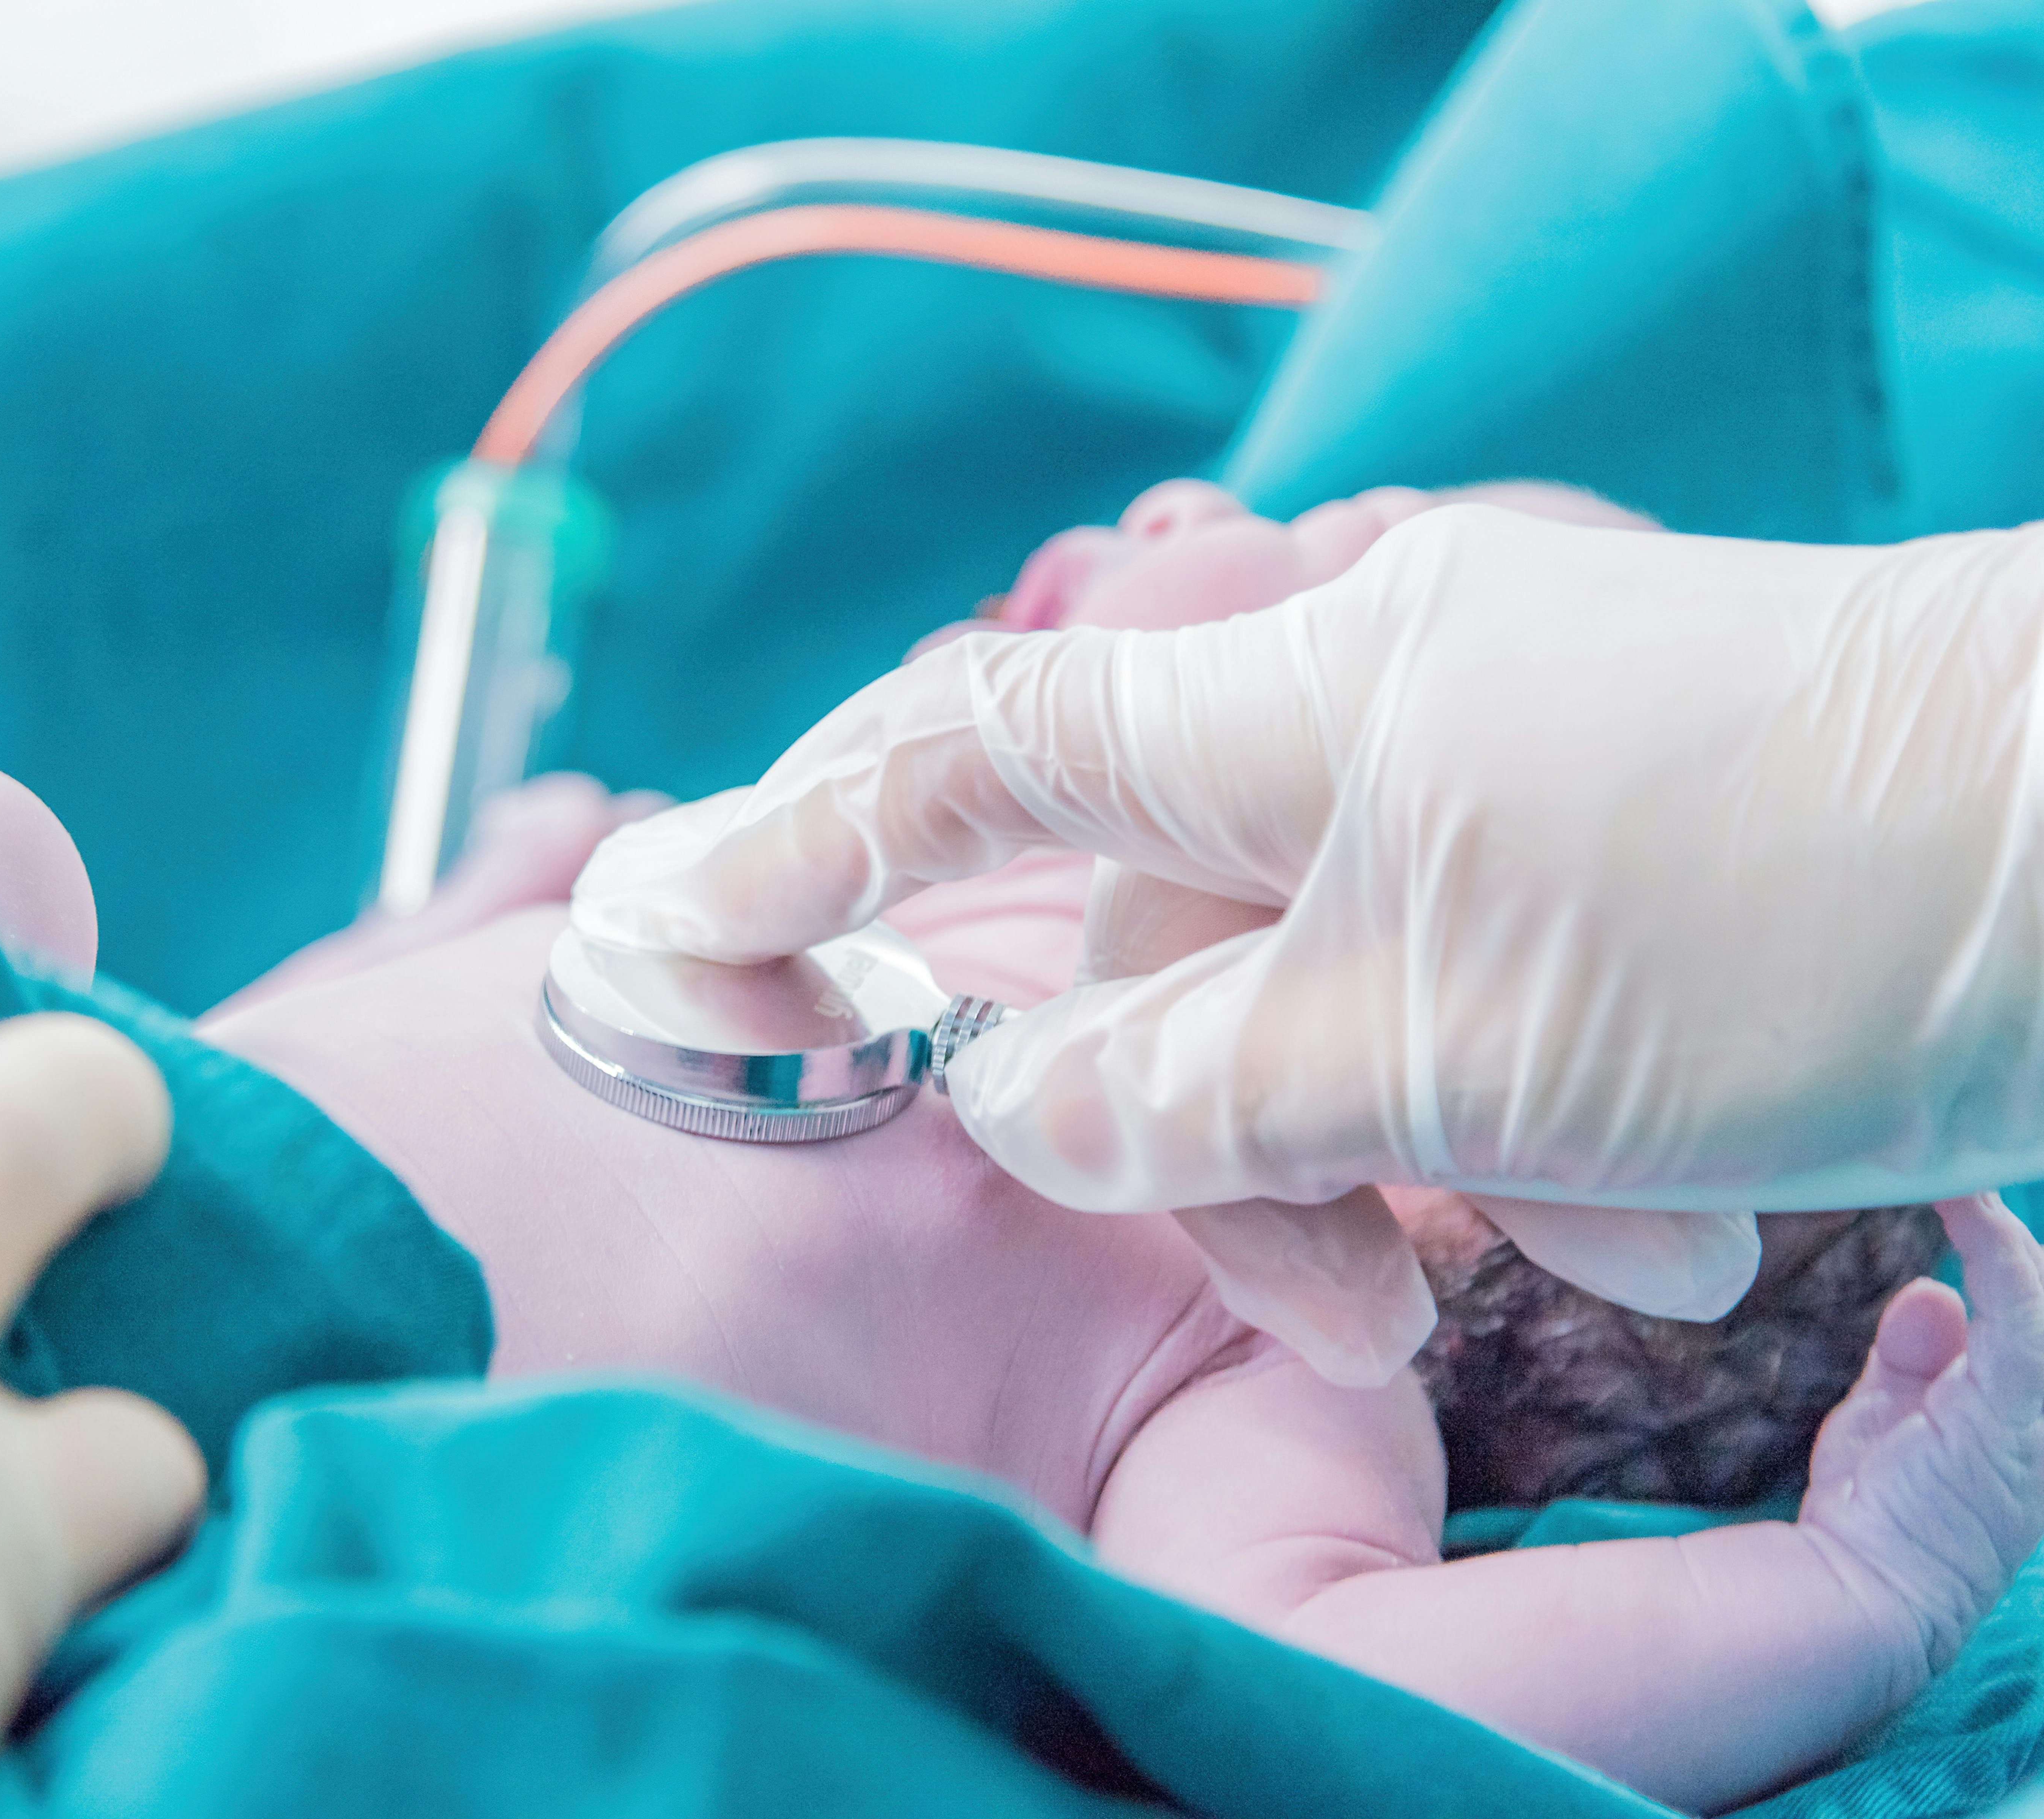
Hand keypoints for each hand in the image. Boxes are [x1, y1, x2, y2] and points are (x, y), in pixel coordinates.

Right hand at [575, 506, 2043, 1218]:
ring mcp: (1472, 761)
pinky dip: (1512, 1108)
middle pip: (1169, 933)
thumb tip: (1029, 1108)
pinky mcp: (1575, 830)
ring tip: (1632, 1255)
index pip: (979, 748)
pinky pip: (1452, 980)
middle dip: (1247, 1140)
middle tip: (1374, 1313)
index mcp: (1284, 708)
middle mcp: (1353, 707)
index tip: (676, 914)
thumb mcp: (1434, 1048)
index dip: (811, 835)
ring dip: (1431, 1155)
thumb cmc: (1783, 911)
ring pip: (1328, 985)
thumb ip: (1186, 1092)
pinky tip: (1662, 1207)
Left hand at [1801, 1193, 2043, 1682]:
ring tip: (1960, 1163)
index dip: (2017, 1262)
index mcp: (2026, 1417)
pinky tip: (1957, 1191)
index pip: (2033, 1319)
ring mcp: (2038, 1410)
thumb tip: (1934, 1290)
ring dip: (2007, 1232)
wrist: (1860, 1588)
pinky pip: (2018, 1300)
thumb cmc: (1873, 1515)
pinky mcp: (2012, 1403)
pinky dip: (1990, 1239)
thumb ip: (1920, 1355)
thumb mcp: (1895, 1417)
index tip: (1980, 1198)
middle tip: (1978, 1165)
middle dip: (2020, 1251)